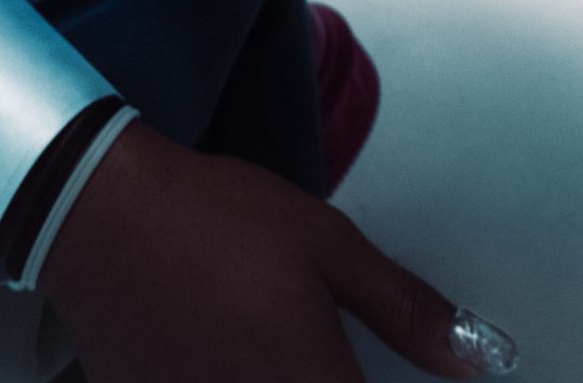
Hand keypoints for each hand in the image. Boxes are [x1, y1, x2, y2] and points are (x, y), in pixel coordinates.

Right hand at [38, 118, 516, 380]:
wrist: (99, 216)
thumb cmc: (215, 220)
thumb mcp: (326, 245)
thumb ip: (405, 310)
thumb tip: (483, 358)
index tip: (429, 380)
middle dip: (338, 382)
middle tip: (326, 351)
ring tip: (279, 346)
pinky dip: (233, 379)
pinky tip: (228, 352)